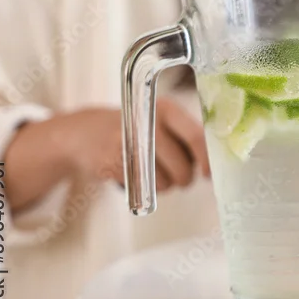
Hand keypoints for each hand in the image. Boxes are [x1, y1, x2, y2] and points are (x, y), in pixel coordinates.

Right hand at [5, 98, 209, 212]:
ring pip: (164, 182)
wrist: (85, 132)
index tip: (210, 174)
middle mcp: (147, 122)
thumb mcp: (162, 120)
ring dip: (165, 185)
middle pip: (181, 166)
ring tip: (154, 171)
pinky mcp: (110, 163)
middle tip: (180, 176)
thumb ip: (187, 136)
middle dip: (184, 179)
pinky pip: (142, 188)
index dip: (207, 161)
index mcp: (167, 109)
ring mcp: (126, 142)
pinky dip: (144, 189)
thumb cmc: (137, 129)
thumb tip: (214, 163)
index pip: (196, 137)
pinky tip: (136, 174)